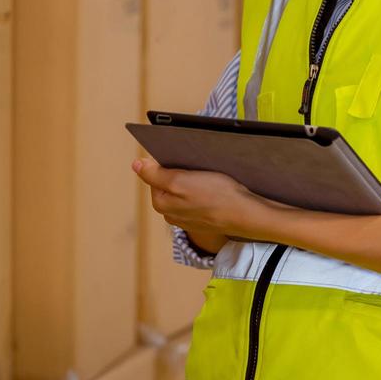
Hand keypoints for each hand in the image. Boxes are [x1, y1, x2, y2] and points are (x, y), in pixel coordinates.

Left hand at [131, 156, 257, 235]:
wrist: (245, 214)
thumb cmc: (215, 195)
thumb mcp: (180, 180)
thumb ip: (154, 174)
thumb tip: (135, 165)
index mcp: (161, 203)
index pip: (154, 174)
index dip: (167, 163)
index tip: (182, 160)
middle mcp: (170, 214)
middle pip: (168, 183)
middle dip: (179, 173)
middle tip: (196, 168)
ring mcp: (186, 219)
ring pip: (183, 191)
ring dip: (192, 181)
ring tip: (206, 177)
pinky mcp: (201, 219)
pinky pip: (196, 199)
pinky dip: (203, 191)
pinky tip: (214, 188)